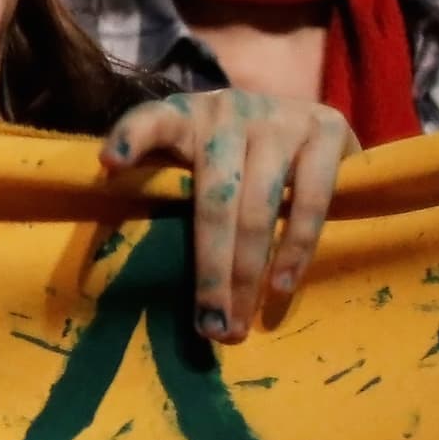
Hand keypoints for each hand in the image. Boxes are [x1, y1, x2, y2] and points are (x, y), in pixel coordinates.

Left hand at [100, 91, 354, 345]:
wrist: (305, 115)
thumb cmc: (234, 153)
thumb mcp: (191, 155)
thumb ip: (163, 186)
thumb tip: (130, 253)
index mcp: (184, 115)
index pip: (150, 121)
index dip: (129, 137)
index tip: (109, 163)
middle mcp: (229, 111)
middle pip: (214, 201)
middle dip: (210, 271)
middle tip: (208, 328)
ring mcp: (280, 118)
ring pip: (260, 208)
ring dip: (249, 274)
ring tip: (240, 323)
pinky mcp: (328, 129)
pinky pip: (312, 199)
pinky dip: (297, 247)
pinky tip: (281, 286)